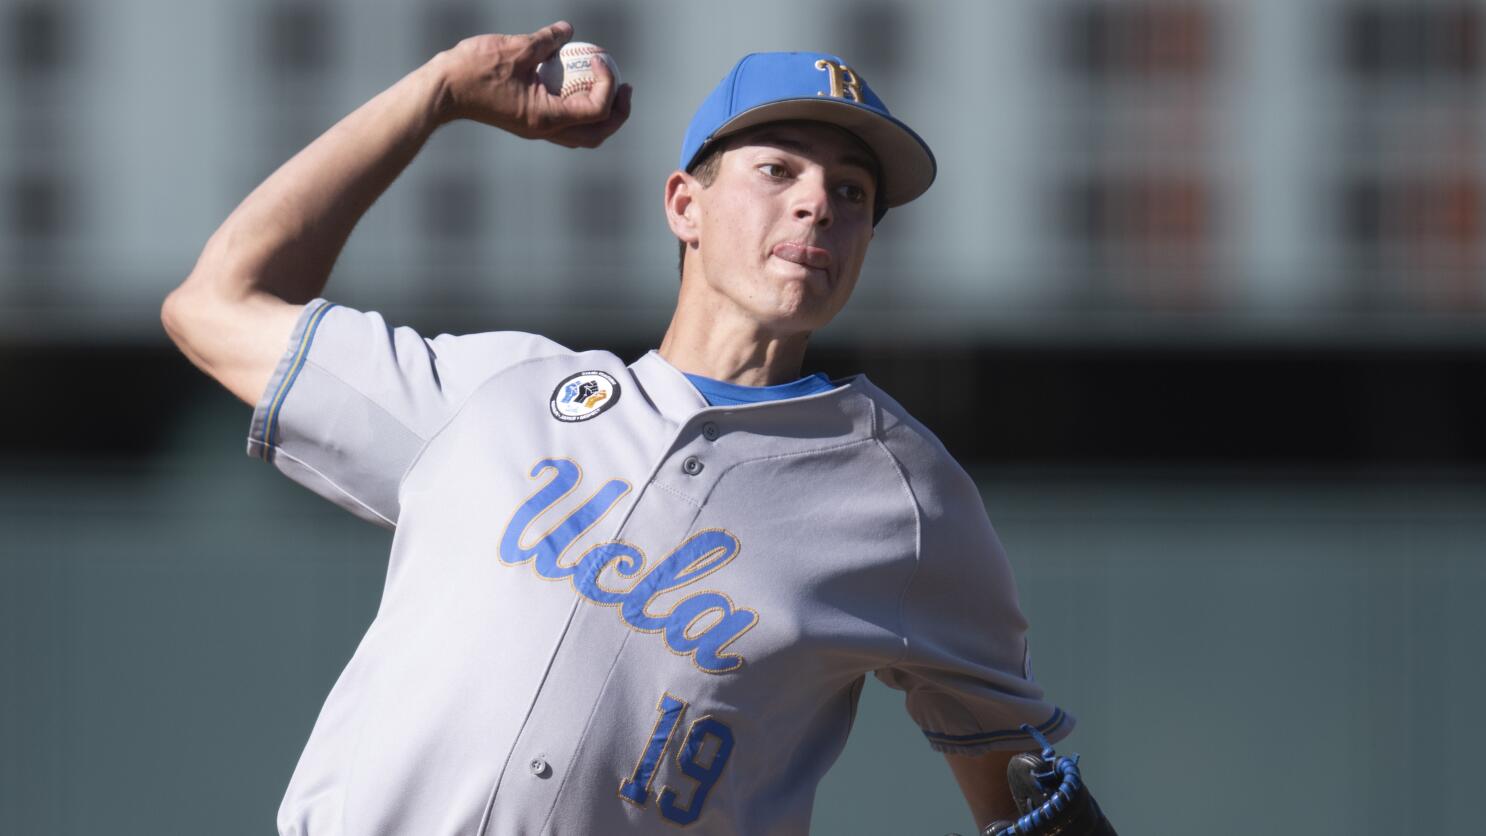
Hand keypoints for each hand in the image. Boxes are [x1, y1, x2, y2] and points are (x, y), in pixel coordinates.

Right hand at [432, 20, 631, 148]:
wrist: (443, 90)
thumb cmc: (475, 69)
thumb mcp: (517, 47)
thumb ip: (547, 40)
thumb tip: (569, 30)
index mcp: (547, 118)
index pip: (596, 110)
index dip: (607, 85)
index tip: (600, 59)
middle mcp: (546, 131)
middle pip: (597, 134)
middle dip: (617, 113)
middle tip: (626, 87)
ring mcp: (537, 130)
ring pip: (582, 134)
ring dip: (602, 115)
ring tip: (611, 88)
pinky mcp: (529, 122)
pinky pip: (566, 122)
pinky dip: (580, 108)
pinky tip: (580, 83)